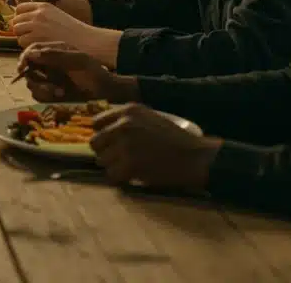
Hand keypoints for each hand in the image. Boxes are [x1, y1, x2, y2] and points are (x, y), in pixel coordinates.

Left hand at [11, 2, 95, 47]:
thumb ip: (40, 15)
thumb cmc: (71, 30)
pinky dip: (26, 45)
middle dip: (21, 28)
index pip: (20, 8)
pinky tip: (38, 46)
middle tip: (30, 35)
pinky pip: (21, 41)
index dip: (20, 17)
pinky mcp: (34, 38)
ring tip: (34, 41)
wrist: (83, 40)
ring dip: (22, 37)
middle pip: (16, 20)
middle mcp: (37, 13)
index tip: (24, 24)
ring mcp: (35, 25)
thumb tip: (23, 19)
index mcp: (43, 6)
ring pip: (17, 30)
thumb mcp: (55, 15)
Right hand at [16, 42, 128, 101]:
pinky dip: (46, 96)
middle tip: (45, 84)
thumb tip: (31, 54)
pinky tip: (60, 95)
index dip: (25, 58)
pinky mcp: (50, 93)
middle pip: (28, 68)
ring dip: (42, 88)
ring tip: (59, 91)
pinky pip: (38, 95)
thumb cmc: (95, 73)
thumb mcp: (78, 60)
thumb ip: (55, 55)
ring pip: (32, 83)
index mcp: (55, 51)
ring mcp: (49, 79)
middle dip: (34, 77)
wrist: (106, 93)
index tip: (23, 67)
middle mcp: (49, 64)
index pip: (32, 50)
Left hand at [90, 104, 221, 189]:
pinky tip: (132, 176)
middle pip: (95, 143)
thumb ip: (127, 121)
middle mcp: (123, 124)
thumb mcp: (149, 118)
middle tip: (119, 159)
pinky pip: (111, 175)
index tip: (111, 143)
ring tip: (128, 168)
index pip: (96, 122)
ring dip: (112, 166)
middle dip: (105, 152)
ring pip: (101, 160)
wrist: (195, 156)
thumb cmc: (175, 139)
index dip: (103, 135)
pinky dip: (119, 179)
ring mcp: (125, 144)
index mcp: (128, 110)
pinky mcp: (130, 164)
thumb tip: (103, 132)